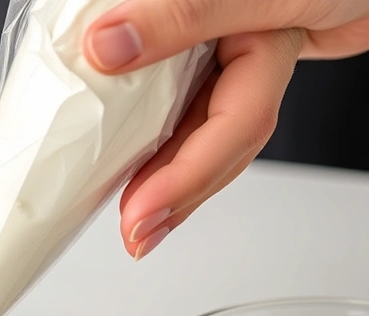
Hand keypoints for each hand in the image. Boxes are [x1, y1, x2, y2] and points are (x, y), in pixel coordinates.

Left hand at [82, 0, 368, 258]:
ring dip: (165, 177)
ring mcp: (228, 60)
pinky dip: (155, 133)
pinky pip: (180, 102)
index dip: (186, 178)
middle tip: (134, 236)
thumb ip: (187, 9)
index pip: (233, 126)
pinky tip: (133, 161)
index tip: (138, 212)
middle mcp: (248, 61)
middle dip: (175, 197)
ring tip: (133, 219)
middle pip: (215, 145)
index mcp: (268, 50)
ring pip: (198, 130)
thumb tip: (105, 44)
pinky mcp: (204, 54)